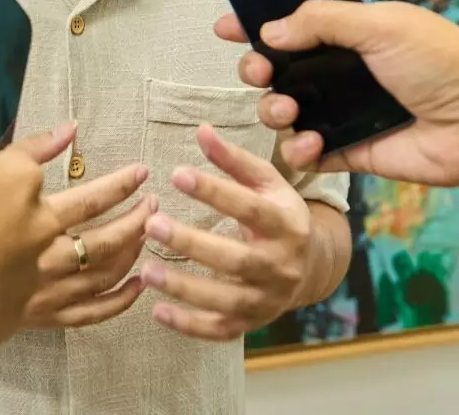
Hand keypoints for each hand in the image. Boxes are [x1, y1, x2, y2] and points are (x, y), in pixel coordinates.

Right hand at [21, 139, 154, 329]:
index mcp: (12, 182)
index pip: (39, 155)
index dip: (57, 142)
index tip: (74, 133)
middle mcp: (38, 227)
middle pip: (93, 209)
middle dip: (124, 194)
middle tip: (147, 184)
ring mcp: (41, 273)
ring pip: (103, 257)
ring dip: (132, 238)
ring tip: (150, 224)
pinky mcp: (35, 313)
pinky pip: (90, 309)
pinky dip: (118, 298)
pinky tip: (136, 286)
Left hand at [140, 126, 319, 340]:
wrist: (312, 266)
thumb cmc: (278, 214)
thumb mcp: (266, 183)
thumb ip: (233, 159)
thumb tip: (201, 129)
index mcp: (286, 224)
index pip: (249, 208)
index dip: (214, 192)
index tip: (177, 173)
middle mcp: (280, 265)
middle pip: (235, 259)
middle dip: (192, 243)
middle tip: (152, 224)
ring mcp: (266, 298)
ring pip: (225, 299)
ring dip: (184, 287)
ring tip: (145, 270)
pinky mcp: (251, 323)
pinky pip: (219, 329)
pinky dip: (188, 325)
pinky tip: (156, 310)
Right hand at [220, 0, 458, 188]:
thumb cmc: (442, 63)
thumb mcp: (382, 25)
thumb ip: (322, 20)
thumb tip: (270, 30)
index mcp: (353, 32)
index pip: (294, 24)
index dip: (257, 25)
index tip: (227, 28)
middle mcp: (343, 71)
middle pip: (279, 68)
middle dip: (257, 67)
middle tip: (259, 71)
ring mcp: (344, 113)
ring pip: (285, 110)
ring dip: (272, 107)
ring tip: (286, 108)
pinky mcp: (350, 152)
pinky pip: (307, 154)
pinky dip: (299, 150)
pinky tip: (313, 144)